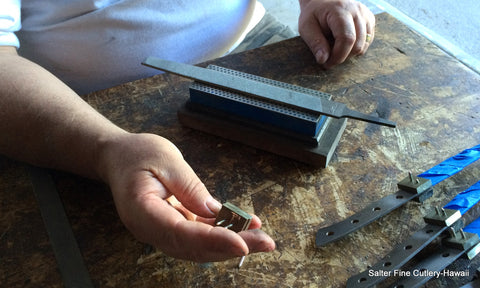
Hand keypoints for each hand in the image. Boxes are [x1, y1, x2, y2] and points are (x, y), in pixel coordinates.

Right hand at [97, 132, 274, 261]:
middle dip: (231, 247)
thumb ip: (190, 188)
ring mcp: (162, 231)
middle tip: (265, 242)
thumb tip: (216, 213)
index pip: (180, 233)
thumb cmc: (137, 154)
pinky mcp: (173, 226)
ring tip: (262, 238)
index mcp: (141, 212)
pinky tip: (245, 226)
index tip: (241, 243)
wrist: (118, 157)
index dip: (212, 240)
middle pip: (194, 247)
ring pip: (199, 246)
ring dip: (231, 243)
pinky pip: (199, 235)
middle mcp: (150, 229)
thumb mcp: (167, 160)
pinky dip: (223, 232)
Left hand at [298, 0, 374, 67]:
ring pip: (364, 44)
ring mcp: (365, 14)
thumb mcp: (306, 27)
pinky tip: (344, 44)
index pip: (347, 39)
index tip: (327, 63)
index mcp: (340, 11)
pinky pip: (368, 40)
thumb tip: (323, 60)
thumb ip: (315, 43)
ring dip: (350, 54)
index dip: (338, 56)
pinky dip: (357, 47)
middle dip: (343, 57)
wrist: (322, 0)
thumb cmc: (313, 14)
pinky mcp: (369, 19)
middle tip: (329, 59)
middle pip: (357, 44)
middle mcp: (356, 11)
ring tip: (335, 50)